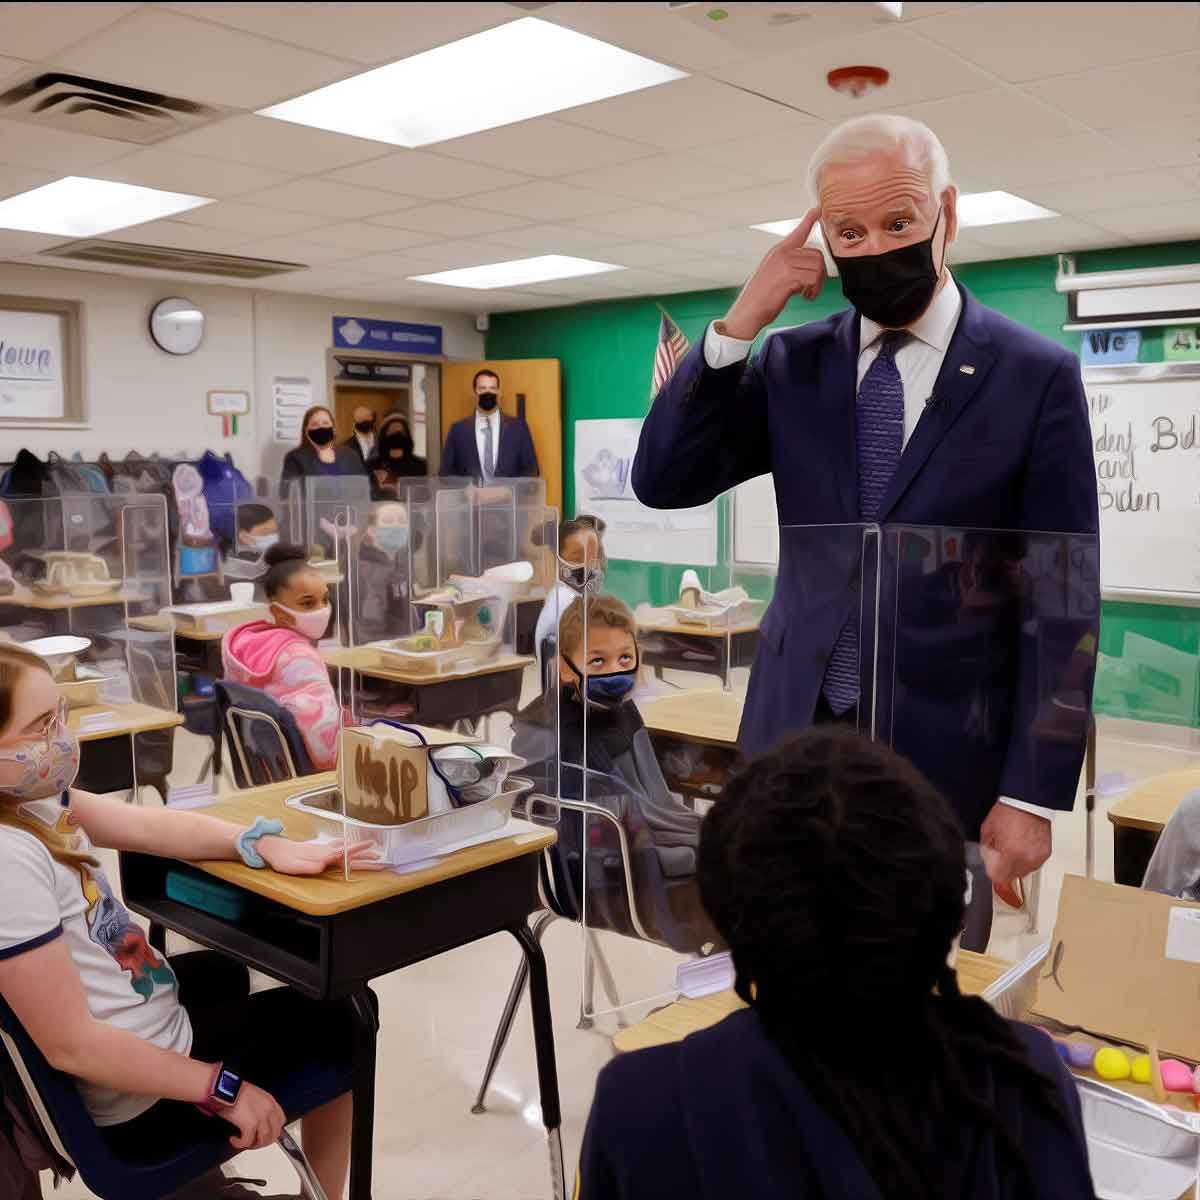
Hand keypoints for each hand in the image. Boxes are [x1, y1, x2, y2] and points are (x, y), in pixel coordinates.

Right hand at [223, 1081, 285, 1150]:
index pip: (281, 1121)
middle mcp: (269, 1109)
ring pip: (263, 1140)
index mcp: (270, 1101)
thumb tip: (257, 1123)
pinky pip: (248, 1141)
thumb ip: (260, 1107)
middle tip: (252, 1142)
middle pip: (274, 1134)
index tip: (264, 1135)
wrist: (225, 1088)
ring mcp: (261, 1117)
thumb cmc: (235, 1090)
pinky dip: (240, 1144)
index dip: (272, 1131)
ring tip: (243, 1142)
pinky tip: (234, 1140)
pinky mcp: (250, 1125)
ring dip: (252, 1144)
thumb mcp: (254, 1096)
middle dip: (263, 1141)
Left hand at [257, 836, 380, 875]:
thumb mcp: (292, 866)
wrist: (275, 848)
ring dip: (359, 851)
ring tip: (373, 851)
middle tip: (381, 857)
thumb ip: (307, 865)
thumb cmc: (283, 859)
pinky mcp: (319, 850)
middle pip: (349, 852)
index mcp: (322, 855)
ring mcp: (323, 849)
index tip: (372, 850)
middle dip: (365, 855)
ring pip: (346, 848)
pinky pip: (338, 846)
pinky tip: (351, 846)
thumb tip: (322, 865)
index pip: (344, 853)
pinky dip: (348, 846)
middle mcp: (325, 851)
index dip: (358, 852)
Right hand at [720, 208, 827, 339]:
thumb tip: (807, 267)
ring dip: (817, 284)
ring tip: (808, 294)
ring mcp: (784, 264)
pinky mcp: (788, 276)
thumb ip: (788, 266)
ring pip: (817, 267)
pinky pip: (813, 278)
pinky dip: (813, 290)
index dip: (809, 221)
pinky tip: (805, 297)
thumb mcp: (772, 275)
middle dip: (820, 273)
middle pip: (816, 255)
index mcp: (777, 252)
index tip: (817, 209)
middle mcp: (781, 254)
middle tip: (812, 288)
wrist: (747, 313)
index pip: (797, 233)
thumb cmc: (759, 298)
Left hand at [979, 803, 1050, 887]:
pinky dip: (1026, 859)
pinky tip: (1021, 846)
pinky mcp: (1046, 854)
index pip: (997, 876)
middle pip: (1010, 876)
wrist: (1029, 802)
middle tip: (999, 852)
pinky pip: (1033, 864)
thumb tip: (986, 859)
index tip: (989, 861)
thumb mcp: (987, 830)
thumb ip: (985, 849)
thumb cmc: (1009, 812)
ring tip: (1011, 847)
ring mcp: (1038, 858)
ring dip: (1015, 864)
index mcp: (1011, 854)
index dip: (991, 868)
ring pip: (1022, 872)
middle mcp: (1027, 859)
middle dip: (1002, 867)